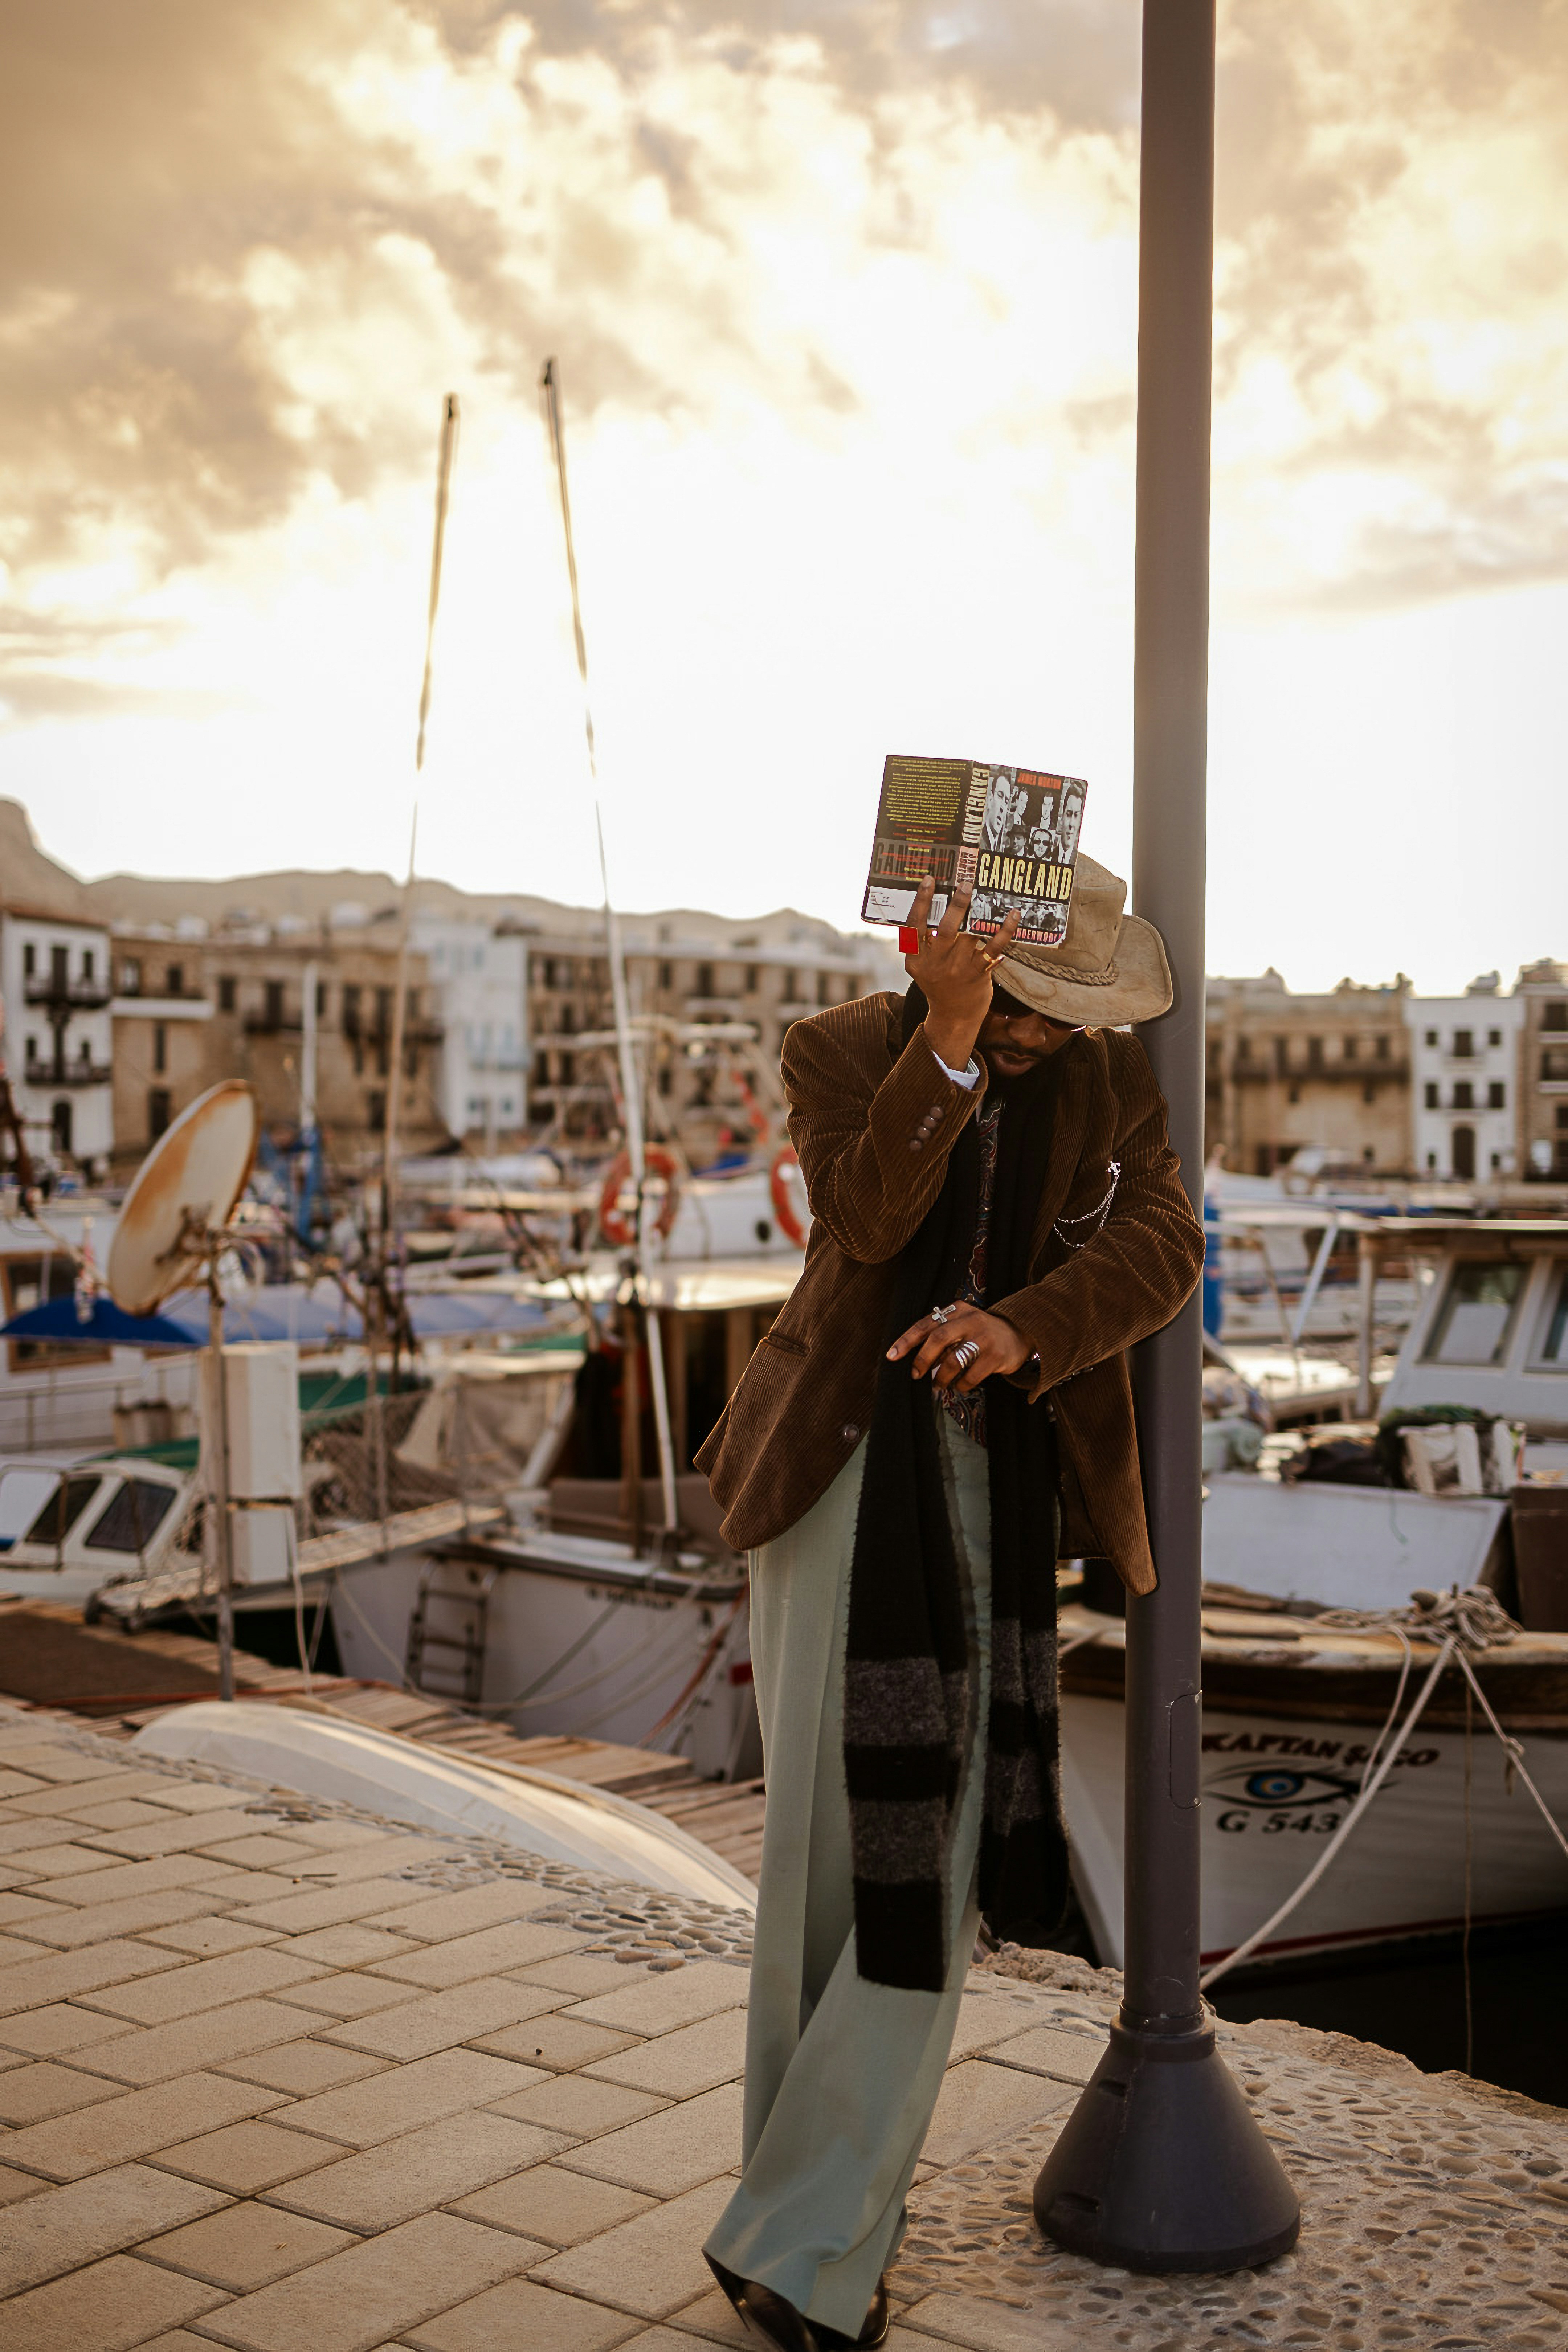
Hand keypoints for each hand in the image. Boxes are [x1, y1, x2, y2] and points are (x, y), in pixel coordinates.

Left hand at [887, 1301, 1029, 1391]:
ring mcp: (985, 1337)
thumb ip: (940, 1337)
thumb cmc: (981, 1334)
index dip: (906, 1341)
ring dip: (941, 1377)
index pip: (925, 1324)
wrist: (1020, 1335)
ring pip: (954, 1360)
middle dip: (923, 1359)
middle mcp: (971, 1319)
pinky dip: (960, 1385)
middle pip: (938, 1338)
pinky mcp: (996, 1355)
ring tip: (938, 1384)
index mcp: (957, 1310)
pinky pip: (970, 1376)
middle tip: (916, 1374)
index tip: (891, 1356)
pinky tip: (960, 1385)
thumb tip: (913, 1360)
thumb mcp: (962, 1326)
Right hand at [903, 876, 1020, 1070]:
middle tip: (966, 884)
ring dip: (980, 913)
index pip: (914, 926)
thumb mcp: (922, 967)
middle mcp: (935, 964)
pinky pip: (993, 948)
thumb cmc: (939, 985)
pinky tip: (1012, 916)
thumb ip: (923, 944)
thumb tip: (934, 907)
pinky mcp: (978, 975)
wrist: (954, 1017)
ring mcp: (957, 970)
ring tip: (989, 894)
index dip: (920, 901)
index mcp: (916, 960)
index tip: (929, 879)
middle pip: (945, 929)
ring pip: (970, 935)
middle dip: (957, 904)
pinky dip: (1004, 931)